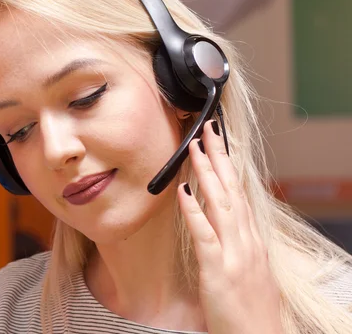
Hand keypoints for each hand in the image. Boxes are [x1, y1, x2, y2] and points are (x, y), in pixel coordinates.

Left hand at [178, 120, 281, 333]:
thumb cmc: (251, 306)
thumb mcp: (250, 267)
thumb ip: (239, 241)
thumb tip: (229, 218)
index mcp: (251, 238)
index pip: (239, 191)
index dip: (228, 165)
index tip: (218, 141)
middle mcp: (246, 240)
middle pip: (231, 189)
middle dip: (218, 157)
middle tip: (207, 129)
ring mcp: (234, 253)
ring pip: (220, 204)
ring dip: (206, 173)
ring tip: (193, 147)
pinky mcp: (219, 269)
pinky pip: (204, 235)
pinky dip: (194, 211)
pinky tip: (183, 192)